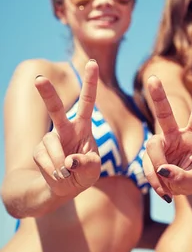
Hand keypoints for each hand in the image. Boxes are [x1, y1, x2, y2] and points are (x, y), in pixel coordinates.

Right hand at [33, 60, 100, 197]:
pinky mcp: (38, 151)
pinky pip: (45, 160)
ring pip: (51, 145)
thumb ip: (88, 164)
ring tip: (67, 172)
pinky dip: (54, 170)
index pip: (87, 101)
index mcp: (83, 127)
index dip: (90, 83)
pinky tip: (58, 174)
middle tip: (38, 79)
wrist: (62, 189)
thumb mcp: (93, 170)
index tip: (92, 63)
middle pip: (56, 109)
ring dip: (61, 163)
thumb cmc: (83, 174)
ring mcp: (50, 139)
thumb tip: (70, 161)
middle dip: (47, 94)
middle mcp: (65, 129)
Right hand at [143, 75, 191, 201]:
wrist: (175, 189)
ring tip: (169, 188)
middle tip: (152, 78)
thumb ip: (181, 176)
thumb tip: (162, 169)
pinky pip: (147, 166)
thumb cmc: (189, 180)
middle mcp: (174, 136)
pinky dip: (154, 181)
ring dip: (158, 170)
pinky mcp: (148, 156)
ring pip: (152, 149)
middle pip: (165, 114)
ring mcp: (159, 145)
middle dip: (158, 97)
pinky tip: (164, 191)